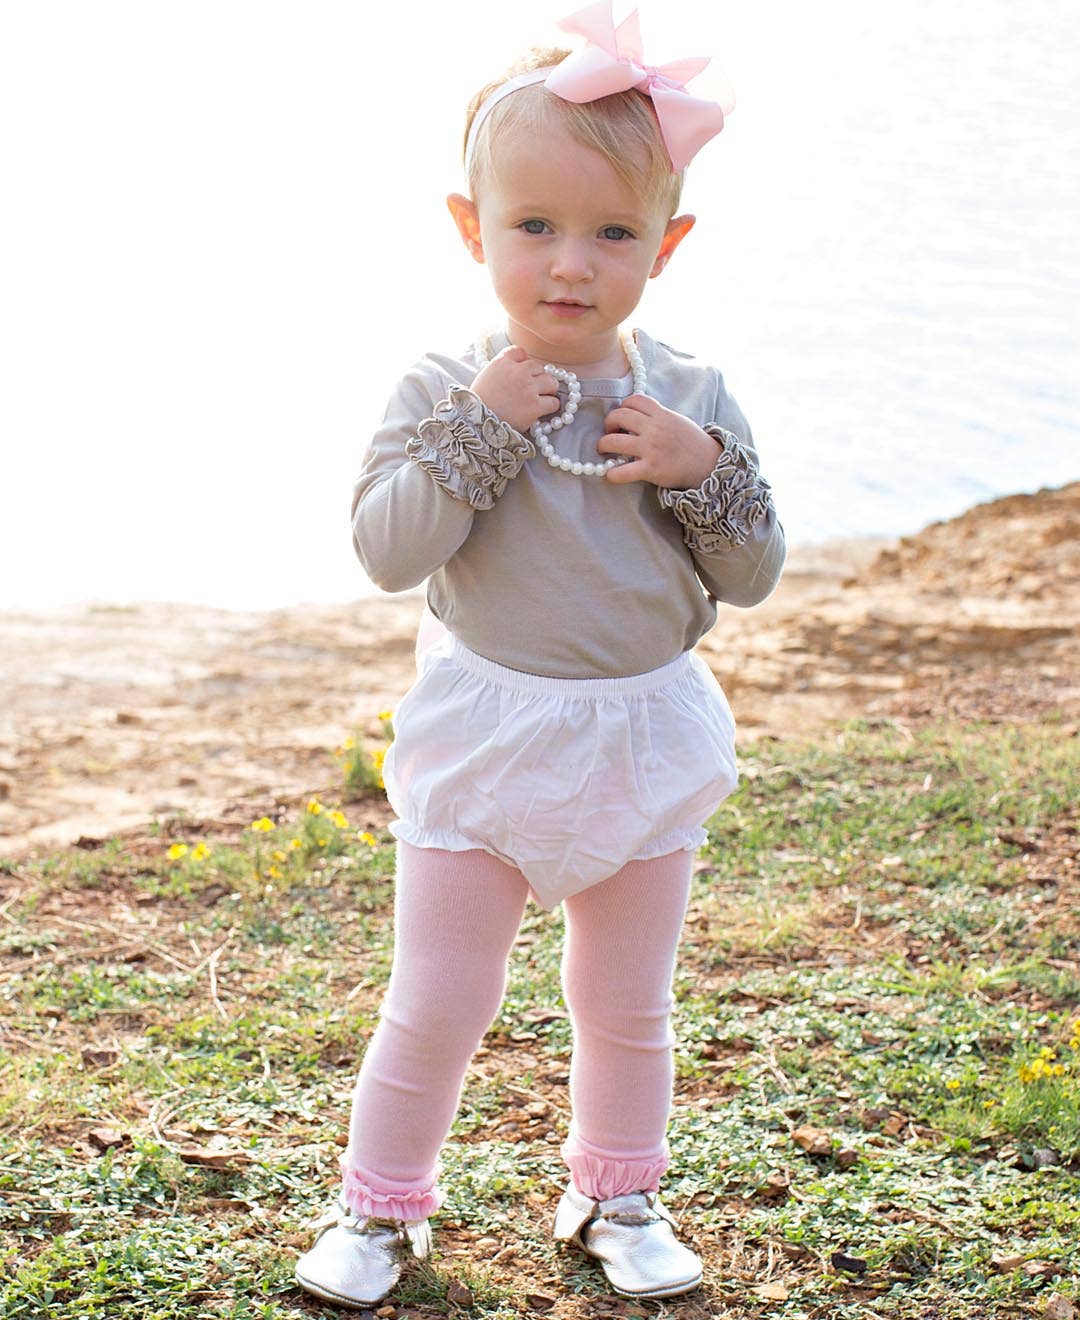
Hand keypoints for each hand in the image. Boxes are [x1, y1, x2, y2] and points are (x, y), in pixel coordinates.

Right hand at [470, 345, 561, 435]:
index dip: (522, 363)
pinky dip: (550, 406)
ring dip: (548, 389)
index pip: (520, 352)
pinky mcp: (535, 406)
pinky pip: (553, 402)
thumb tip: (519, 368)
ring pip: (551, 381)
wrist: (475, 425)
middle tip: (532, 389)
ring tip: (540, 398)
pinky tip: (542, 410)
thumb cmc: (478, 404)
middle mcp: (517, 372)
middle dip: (536, 377)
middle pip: (538, 366)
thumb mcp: (485, 377)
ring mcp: (528, 389)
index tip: (521, 373)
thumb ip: (501, 369)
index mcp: (502, 362)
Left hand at [599, 396, 719, 488]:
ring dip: (603, 445)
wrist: (709, 464)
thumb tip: (636, 416)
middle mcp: (654, 428)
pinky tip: (611, 475)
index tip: (622, 418)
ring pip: (613, 441)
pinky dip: (612, 474)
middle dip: (609, 423)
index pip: (634, 400)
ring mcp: (651, 448)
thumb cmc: (692, 443)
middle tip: (610, 433)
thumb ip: (657, 416)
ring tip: (604, 451)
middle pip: (619, 415)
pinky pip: (623, 471)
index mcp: (662, 414)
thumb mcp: (677, 421)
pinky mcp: (651, 469)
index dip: (622, 407)